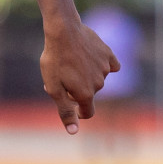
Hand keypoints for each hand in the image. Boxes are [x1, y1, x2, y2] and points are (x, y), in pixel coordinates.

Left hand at [40, 18, 119, 133]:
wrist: (63, 31)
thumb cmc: (55, 59)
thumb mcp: (54, 87)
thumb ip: (65, 110)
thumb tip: (73, 131)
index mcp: (86, 94)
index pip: (87, 112)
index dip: (78, 111)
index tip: (70, 104)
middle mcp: (100, 84)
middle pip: (88, 92)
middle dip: (76, 87)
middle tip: (60, 74)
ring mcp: (106, 69)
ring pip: (96, 77)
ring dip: (85, 74)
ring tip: (70, 61)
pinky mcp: (108, 55)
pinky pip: (108, 64)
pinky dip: (100, 63)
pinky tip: (89, 56)